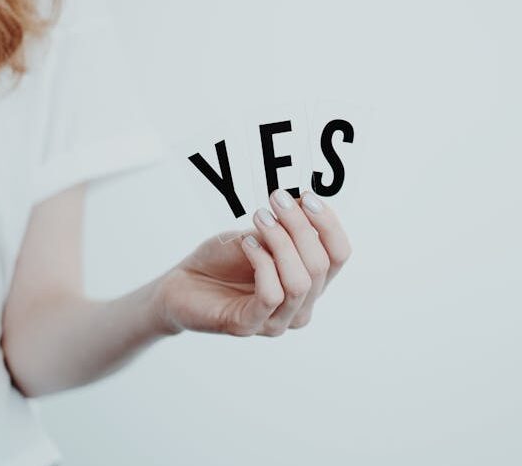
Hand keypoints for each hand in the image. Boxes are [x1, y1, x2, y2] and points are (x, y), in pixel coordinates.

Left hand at [157, 189, 351, 336]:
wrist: (182, 283)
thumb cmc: (222, 260)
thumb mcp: (259, 234)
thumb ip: (284, 226)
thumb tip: (304, 200)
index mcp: (311, 282)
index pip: (339, 254)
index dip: (329, 224)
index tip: (306, 196)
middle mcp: (301, 305)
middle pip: (320, 265)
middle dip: (299, 226)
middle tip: (276, 199)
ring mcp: (278, 321)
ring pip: (300, 282)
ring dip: (281, 242)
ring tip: (260, 218)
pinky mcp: (250, 326)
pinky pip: (271, 294)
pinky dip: (262, 262)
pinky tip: (247, 244)